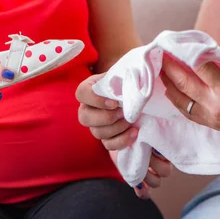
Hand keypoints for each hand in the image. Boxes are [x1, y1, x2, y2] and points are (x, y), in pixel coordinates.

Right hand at [77, 74, 172, 197]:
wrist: (136, 96)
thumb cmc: (129, 82)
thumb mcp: (127, 74)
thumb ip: (126, 74)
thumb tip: (138, 73)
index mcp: (89, 89)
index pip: (81, 94)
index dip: (95, 100)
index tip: (114, 102)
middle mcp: (88, 108)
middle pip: (84, 118)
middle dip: (106, 118)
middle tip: (123, 113)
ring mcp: (95, 125)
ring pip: (97, 133)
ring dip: (116, 129)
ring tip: (132, 121)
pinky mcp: (106, 138)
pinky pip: (108, 145)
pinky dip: (122, 141)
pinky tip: (134, 132)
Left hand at [161, 43, 219, 152]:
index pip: (201, 68)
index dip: (188, 54)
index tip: (179, 43)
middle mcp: (216, 106)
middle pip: (184, 83)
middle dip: (170, 67)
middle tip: (160, 53)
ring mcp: (211, 118)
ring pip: (181, 100)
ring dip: (168, 84)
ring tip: (160, 70)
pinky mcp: (211, 124)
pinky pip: (187, 112)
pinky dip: (176, 100)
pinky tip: (171, 90)